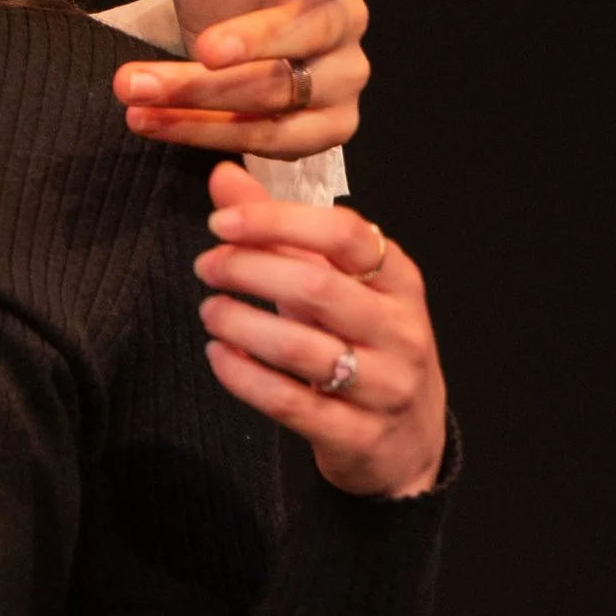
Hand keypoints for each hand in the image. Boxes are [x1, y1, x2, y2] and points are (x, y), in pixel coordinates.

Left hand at [114, 0, 370, 158]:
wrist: (212, 29)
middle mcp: (345, 22)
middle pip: (301, 42)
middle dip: (233, 55)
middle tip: (179, 54)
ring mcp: (338, 81)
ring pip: (278, 99)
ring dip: (201, 101)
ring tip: (132, 92)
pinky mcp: (319, 130)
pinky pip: (270, 142)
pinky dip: (206, 135)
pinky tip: (150, 123)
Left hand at [195, 163, 446, 497]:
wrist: (409, 440)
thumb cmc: (365, 344)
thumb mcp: (336, 283)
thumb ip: (281, 231)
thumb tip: (225, 175)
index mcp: (398, 279)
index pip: (345, 234)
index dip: (277, 221)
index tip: (222, 223)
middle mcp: (399, 330)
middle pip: (316, 287)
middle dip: (248, 270)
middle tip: (206, 267)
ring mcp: (383, 386)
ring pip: (300, 349)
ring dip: (240, 323)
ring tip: (210, 311)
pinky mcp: (356, 435)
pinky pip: (288, 403)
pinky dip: (243, 377)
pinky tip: (219, 355)